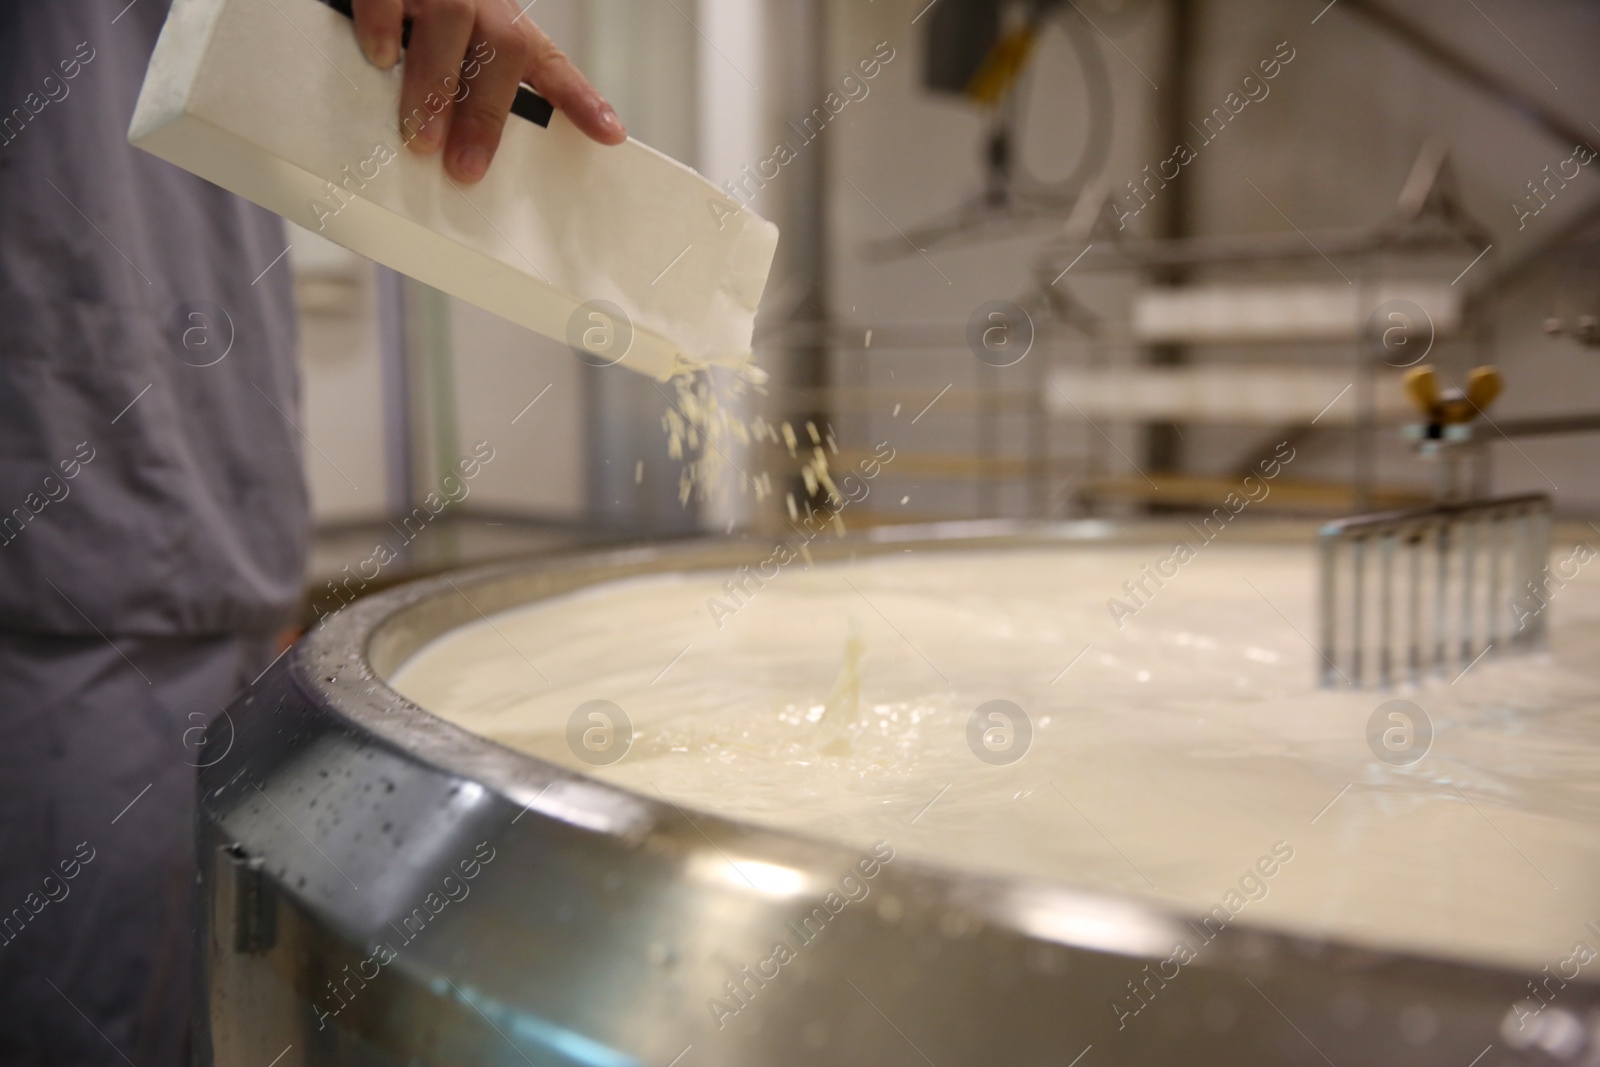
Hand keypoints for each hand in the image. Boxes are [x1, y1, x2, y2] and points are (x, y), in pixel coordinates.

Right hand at [351, 0, 625, 182]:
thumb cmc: (424, 26)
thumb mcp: (461, 55)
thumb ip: (471, 96)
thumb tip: (462, 160)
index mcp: (506, 30)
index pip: (553, 66)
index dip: (582, 100)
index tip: (612, 135)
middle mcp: (481, 3)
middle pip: (502, 49)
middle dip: (486, 114)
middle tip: (465, 168)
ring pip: (451, 23)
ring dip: (435, 85)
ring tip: (422, 137)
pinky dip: (385, 27)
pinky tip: (381, 58)